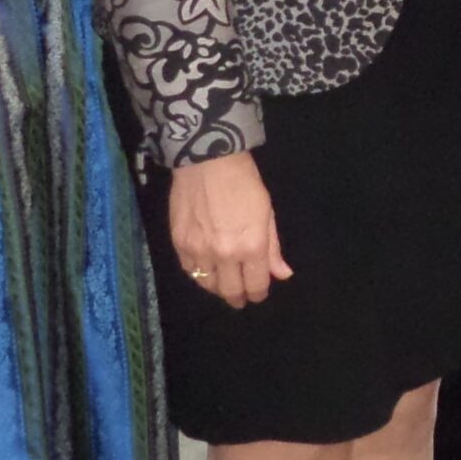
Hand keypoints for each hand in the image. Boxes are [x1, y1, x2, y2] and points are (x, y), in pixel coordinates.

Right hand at [167, 150, 291, 308]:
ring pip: (207, 284)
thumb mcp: (267, 213)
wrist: (207, 160)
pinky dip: (198, 275)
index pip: (255, 285)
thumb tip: (282, 275)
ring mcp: (198, 251)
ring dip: (217, 288)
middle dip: (238, 297)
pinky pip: (189, 270)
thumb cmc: (244, 182)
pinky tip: (205, 272)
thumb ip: (273, 248)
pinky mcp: (178, 243)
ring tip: (223, 286)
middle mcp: (224, 255)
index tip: (258, 294)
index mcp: (251, 247)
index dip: (258, 294)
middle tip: (240, 298)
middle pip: (230, 290)